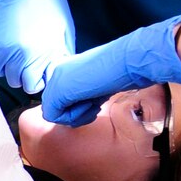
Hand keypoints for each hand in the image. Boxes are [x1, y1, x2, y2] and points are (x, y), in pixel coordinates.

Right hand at [0, 0, 76, 92]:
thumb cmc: (49, 5)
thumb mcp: (63, 32)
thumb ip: (60, 56)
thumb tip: (58, 74)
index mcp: (45, 54)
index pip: (39, 85)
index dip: (42, 78)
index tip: (43, 69)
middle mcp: (24, 56)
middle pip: (23, 85)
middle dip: (28, 76)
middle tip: (33, 61)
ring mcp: (6, 52)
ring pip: (9, 77)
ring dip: (15, 70)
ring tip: (22, 53)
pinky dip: (3, 62)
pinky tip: (12, 47)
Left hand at [42, 15, 180, 125]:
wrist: (126, 63)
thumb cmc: (118, 74)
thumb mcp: (95, 87)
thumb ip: (80, 97)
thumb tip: (71, 115)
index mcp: (64, 69)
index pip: (60, 100)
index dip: (77, 109)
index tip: (95, 103)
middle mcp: (56, 72)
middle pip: (56, 107)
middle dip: (77, 113)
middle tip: (95, 105)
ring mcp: (54, 81)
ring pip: (54, 114)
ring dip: (77, 116)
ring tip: (94, 103)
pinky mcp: (56, 91)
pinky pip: (55, 117)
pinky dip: (74, 117)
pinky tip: (90, 105)